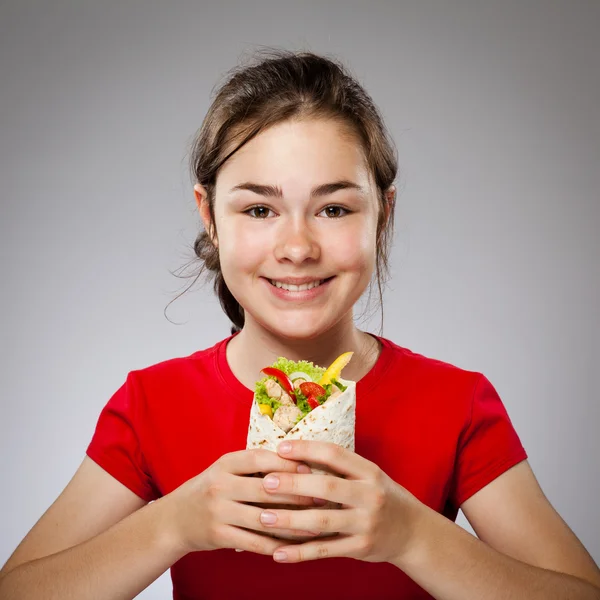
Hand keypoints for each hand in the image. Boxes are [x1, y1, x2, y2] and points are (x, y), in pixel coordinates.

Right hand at [164, 449, 322, 555]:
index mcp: (225, 463)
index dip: (287, 463)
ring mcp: (218, 511)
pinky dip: (276, 545)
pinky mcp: (218, 535)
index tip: (311, 468)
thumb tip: (300, 462)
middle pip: (266, 488)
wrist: (175, 519)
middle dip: (298, 494)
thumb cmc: (212, 489)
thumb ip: (255, 466)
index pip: (261, 458)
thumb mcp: (227, 470)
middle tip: (323, 498)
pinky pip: (254, 542)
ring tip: (317, 526)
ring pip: (264, 518)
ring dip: (294, 524)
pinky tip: (295, 546)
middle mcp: (220, 485)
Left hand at [258, 440, 424, 563]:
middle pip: (326, 486)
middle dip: (293, 484)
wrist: (412, 531)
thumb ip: (339, 468)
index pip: (334, 454)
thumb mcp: (368, 475)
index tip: (280, 448)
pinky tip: (278, 553)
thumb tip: (295, 455)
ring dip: (290, 520)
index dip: (306, 449)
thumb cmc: (380, 496)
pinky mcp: (361, 547)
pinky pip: (326, 550)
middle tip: (265, 482)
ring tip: (263, 518)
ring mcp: (366, 522)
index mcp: (369, 471)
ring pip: (322, 521)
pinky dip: (300, 553)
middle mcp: (370, 495)